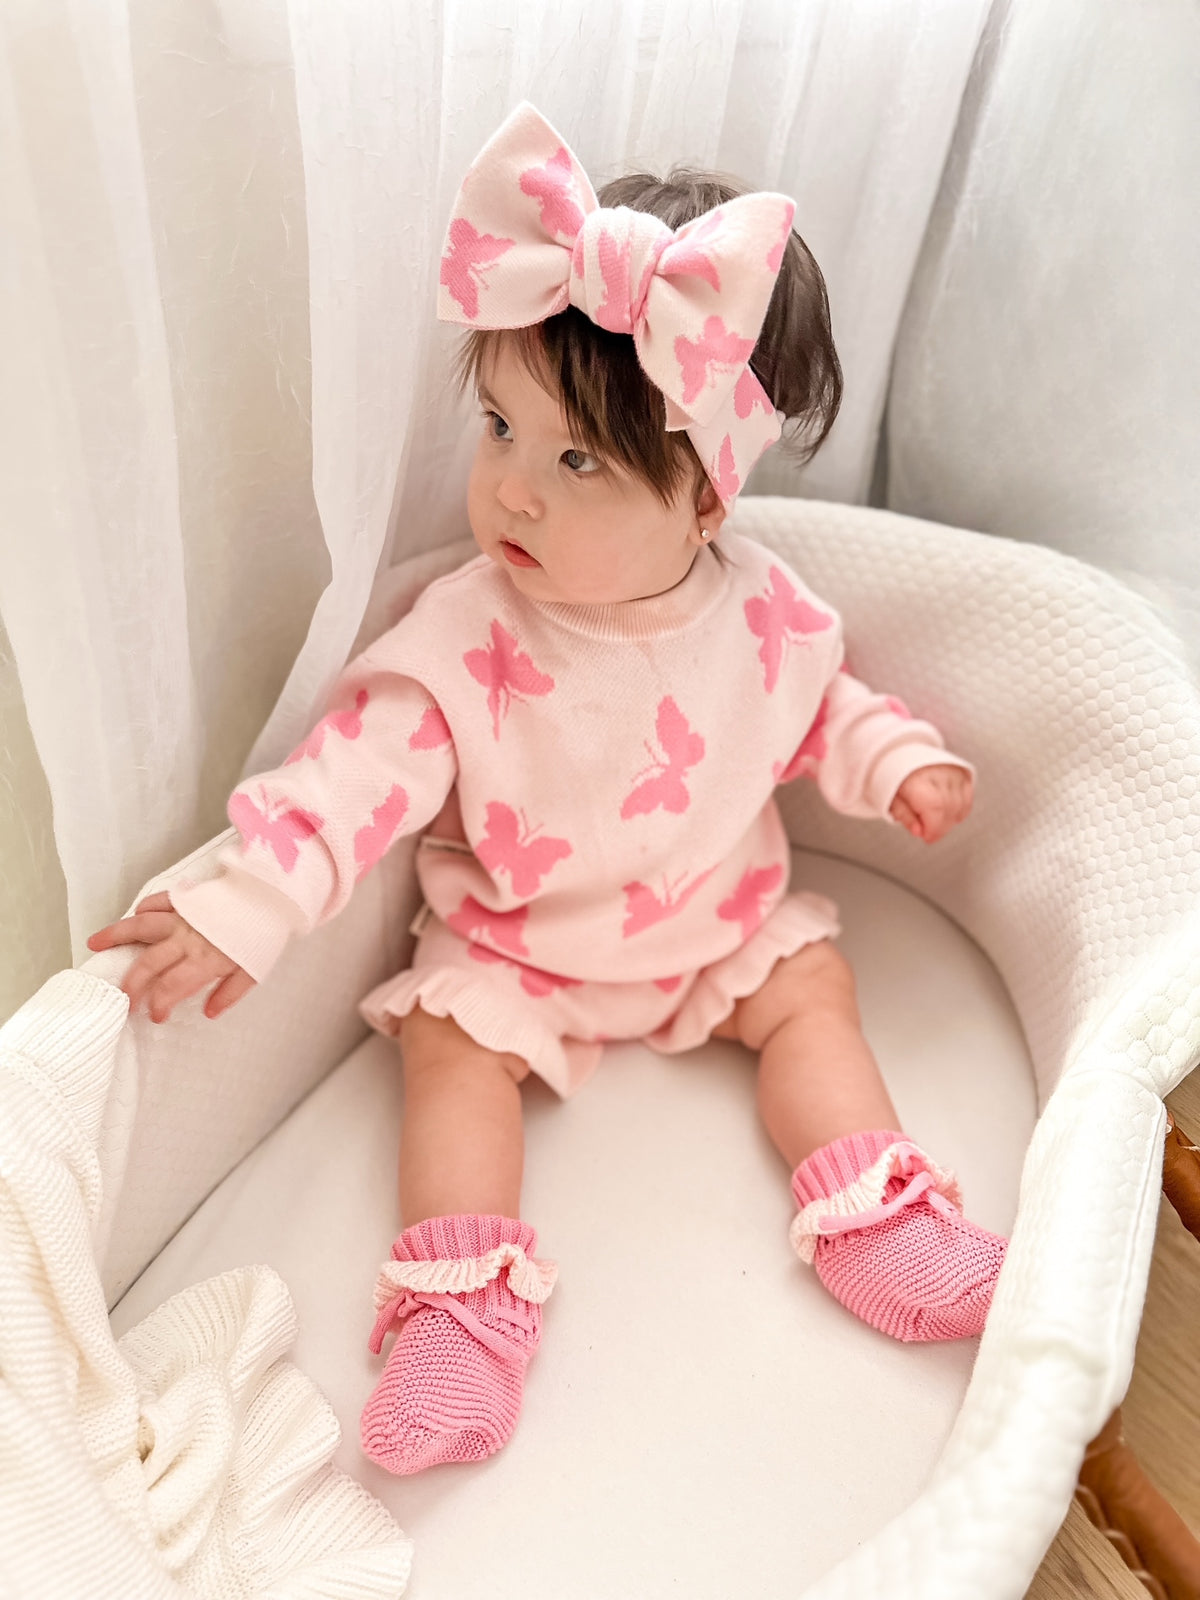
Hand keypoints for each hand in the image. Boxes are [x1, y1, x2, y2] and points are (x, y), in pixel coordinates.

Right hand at [86, 892, 255, 1022]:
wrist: (271, 896)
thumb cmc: (263, 934)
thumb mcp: (254, 970)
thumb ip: (230, 993)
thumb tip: (209, 1013)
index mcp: (204, 960)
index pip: (170, 988)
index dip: (157, 1004)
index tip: (155, 1015)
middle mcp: (186, 938)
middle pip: (148, 964)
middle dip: (132, 985)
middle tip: (125, 999)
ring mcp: (182, 916)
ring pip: (141, 926)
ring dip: (115, 935)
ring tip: (95, 943)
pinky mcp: (185, 898)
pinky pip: (158, 901)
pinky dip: (144, 907)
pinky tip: (134, 915)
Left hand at [890, 765, 972, 842]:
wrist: (905, 754)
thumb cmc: (896, 778)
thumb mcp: (891, 799)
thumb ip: (905, 816)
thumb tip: (918, 832)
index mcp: (917, 778)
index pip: (935, 807)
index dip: (933, 828)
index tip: (926, 838)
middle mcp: (939, 773)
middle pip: (948, 809)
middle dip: (940, 828)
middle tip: (929, 834)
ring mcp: (953, 773)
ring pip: (959, 806)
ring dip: (949, 822)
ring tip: (934, 823)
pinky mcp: (963, 774)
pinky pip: (967, 800)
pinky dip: (959, 812)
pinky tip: (947, 815)